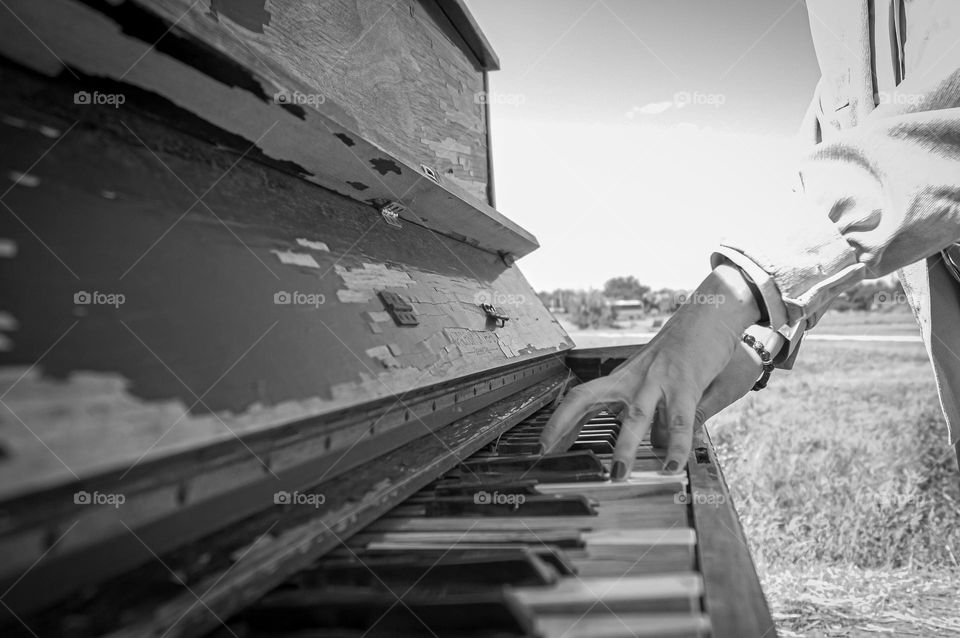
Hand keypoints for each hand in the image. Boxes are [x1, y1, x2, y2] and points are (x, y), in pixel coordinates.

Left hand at [539, 264, 760, 478]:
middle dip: (564, 425)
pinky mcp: (686, 385)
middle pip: (587, 398)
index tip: (543, 444)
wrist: (711, 313)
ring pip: (635, 417)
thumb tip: (655, 446)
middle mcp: (632, 378)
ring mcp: (657, 381)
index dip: (559, 420)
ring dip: (626, 447)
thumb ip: (657, 415)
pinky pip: (680, 421)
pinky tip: (672, 465)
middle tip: (545, 452)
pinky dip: (676, 446)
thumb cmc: (687, 350)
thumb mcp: (662, 383)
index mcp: (623, 378)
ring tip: (618, 475)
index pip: (581, 398)